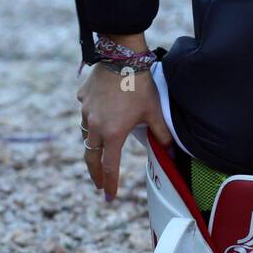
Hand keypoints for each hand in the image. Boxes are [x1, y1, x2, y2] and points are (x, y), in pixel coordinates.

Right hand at [78, 63, 171, 201]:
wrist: (122, 57)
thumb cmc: (140, 85)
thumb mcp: (153, 111)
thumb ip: (161, 134)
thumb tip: (171, 151)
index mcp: (113, 133)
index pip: (109, 166)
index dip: (110, 183)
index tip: (109, 195)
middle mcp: (94, 126)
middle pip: (91, 156)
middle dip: (94, 173)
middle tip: (98, 183)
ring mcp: (85, 111)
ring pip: (86, 134)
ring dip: (92, 145)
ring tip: (99, 151)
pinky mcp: (82, 98)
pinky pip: (85, 113)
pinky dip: (91, 117)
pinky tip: (100, 113)